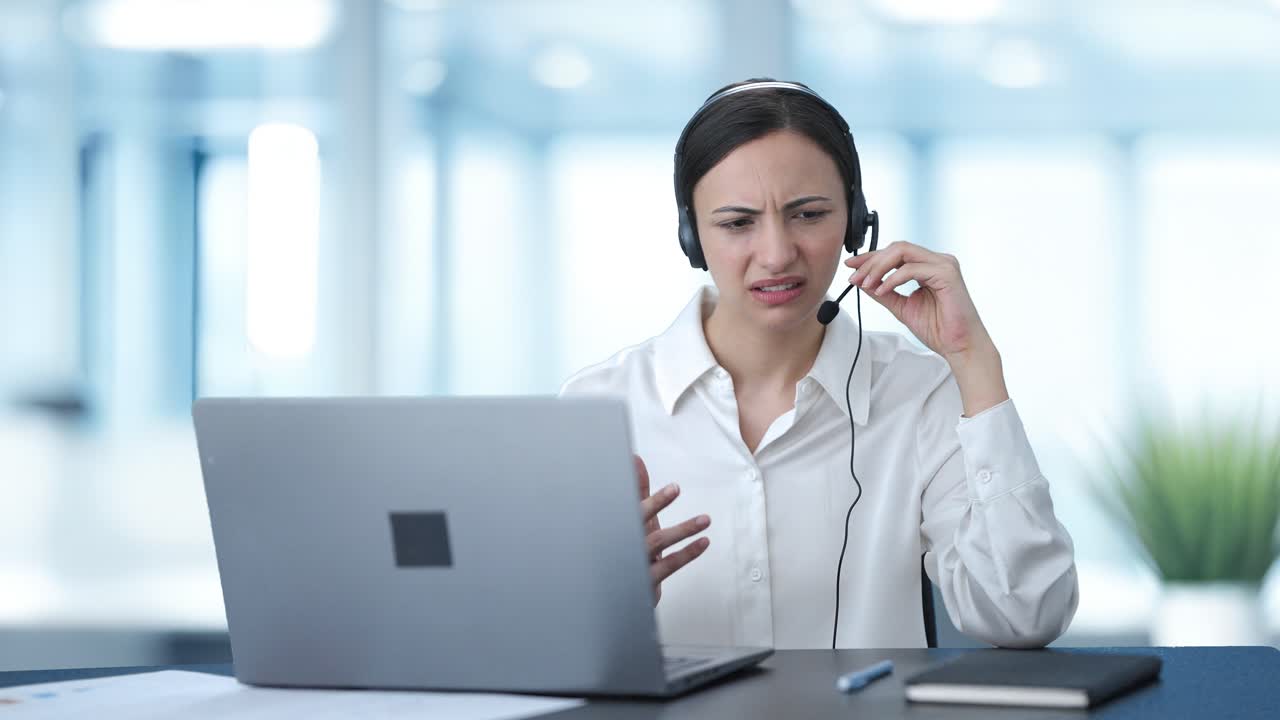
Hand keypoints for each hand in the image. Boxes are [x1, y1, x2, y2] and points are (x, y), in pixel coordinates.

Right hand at [634, 455, 709, 605]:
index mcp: (620, 522)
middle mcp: (625, 540)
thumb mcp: (637, 517)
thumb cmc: (632, 548)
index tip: (635, 460)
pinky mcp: (647, 580)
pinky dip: (687, 553)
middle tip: (675, 488)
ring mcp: (635, 560)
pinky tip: (703, 542)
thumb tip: (636, 459)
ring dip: (683, 529)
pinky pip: (669, 565)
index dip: (632, 483)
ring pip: (657, 542)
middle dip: (655, 503)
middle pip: (637, 520)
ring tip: (705, 520)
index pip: (625, 501)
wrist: (621, 592)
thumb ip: (638, 489)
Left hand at [844, 241, 994, 363]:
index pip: (895, 253)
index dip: (870, 257)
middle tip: (855, 277)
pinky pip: (912, 269)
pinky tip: (882, 290)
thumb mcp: (901, 307)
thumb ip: (883, 292)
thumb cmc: (938, 329)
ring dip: (879, 267)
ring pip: (903, 252)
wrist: (959, 346)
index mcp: (928, 266)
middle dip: (871, 261)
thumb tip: (861, 281)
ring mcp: (944, 264)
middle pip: (896, 248)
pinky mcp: (947, 274)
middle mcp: (937, 261)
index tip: (850, 266)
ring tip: (866, 284)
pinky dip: (893, 278)